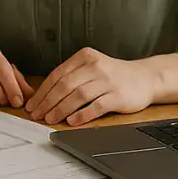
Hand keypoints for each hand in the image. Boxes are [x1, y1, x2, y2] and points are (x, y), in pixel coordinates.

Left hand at [26, 48, 163, 126]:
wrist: (145, 78)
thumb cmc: (114, 75)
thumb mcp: (92, 67)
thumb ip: (72, 76)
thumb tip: (45, 95)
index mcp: (85, 57)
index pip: (57, 75)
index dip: (42, 92)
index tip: (32, 104)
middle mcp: (95, 66)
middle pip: (65, 85)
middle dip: (47, 102)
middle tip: (37, 115)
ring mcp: (107, 81)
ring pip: (78, 96)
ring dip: (61, 109)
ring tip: (50, 119)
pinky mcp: (118, 96)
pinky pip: (96, 106)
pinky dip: (82, 114)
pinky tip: (72, 121)